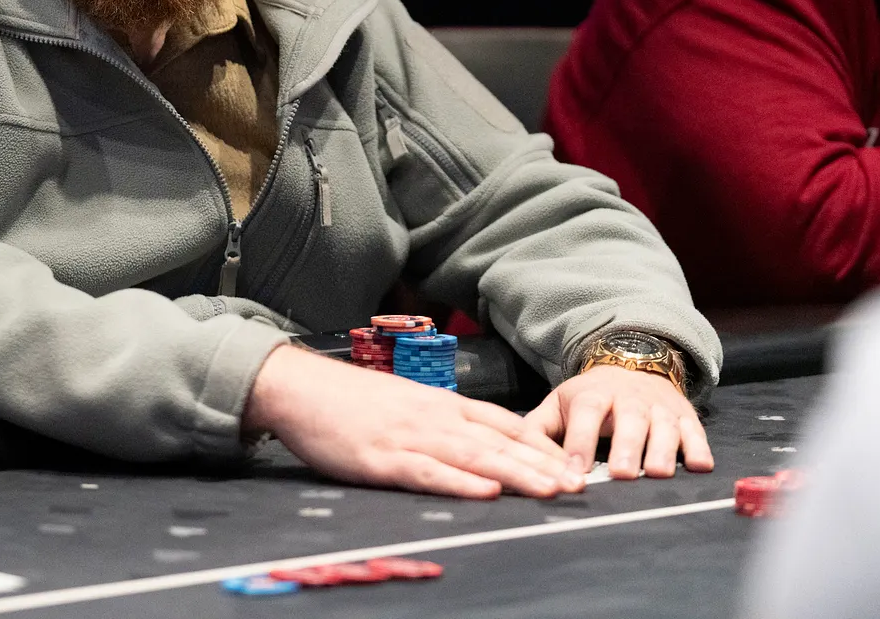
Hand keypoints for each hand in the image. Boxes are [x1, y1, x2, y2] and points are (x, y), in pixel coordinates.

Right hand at [242, 346, 586, 498]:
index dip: (542, 444)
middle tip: (579, 484)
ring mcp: (409, 437)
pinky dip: (459, 481)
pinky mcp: (382, 458)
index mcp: (442, 404)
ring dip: (517, 473)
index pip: (504, 423)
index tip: (573, 462)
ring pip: (474, 456)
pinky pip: (428, 472)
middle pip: (499, 442)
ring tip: (551, 489)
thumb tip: (478, 442)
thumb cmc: (350, 400)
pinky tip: (486, 490)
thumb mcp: (406, 402)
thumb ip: (442, 420)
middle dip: (543, 464)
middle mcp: (434, 417)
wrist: (300, 387)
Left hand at [525, 365, 712, 478]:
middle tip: (622, 475)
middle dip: (627, 447)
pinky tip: (699, 466)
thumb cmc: (591, 396)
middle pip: (630, 420)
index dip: (582, 440)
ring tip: (658, 474)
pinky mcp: (686, 416)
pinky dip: (699, 448)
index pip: (587, 413)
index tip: (576, 471)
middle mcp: (630, 399)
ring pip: (665, 426)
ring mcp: (661, 407)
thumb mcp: (561, 403)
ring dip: (663, 450)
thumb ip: (539, 427)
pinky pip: (695, 432)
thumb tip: (513, 452)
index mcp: (595, 395)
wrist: (634, 363)